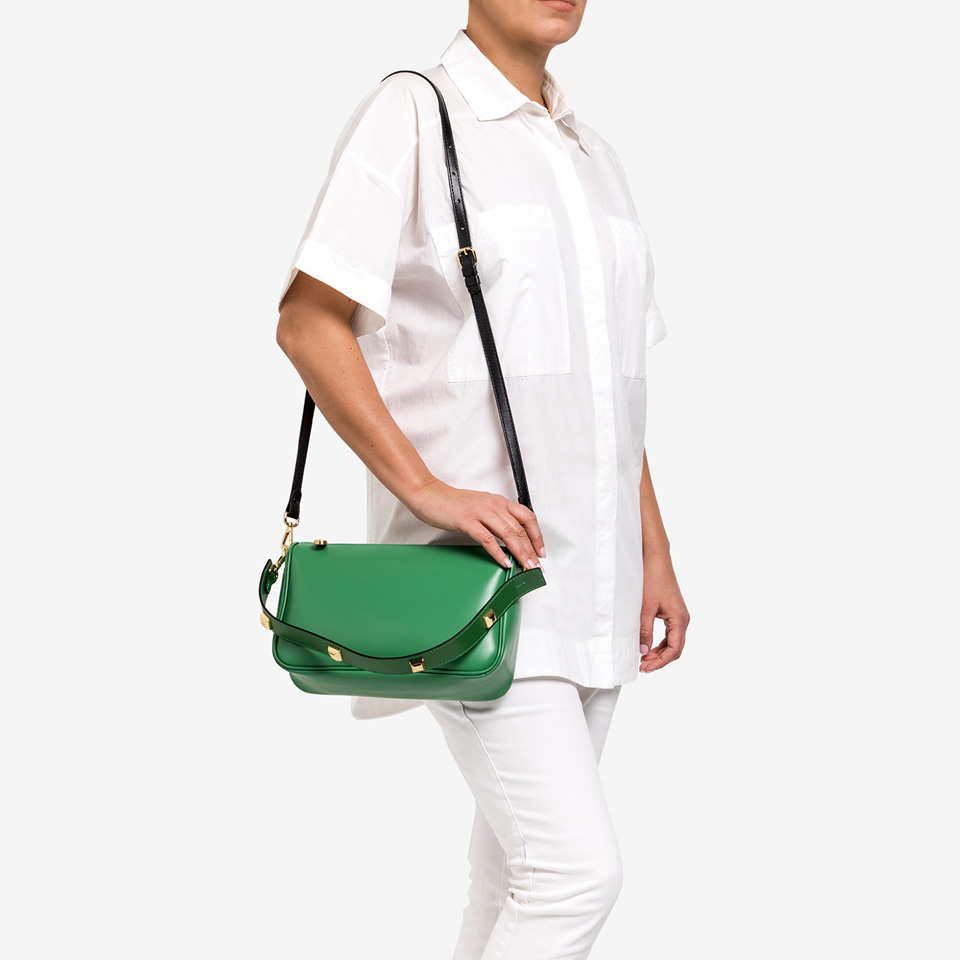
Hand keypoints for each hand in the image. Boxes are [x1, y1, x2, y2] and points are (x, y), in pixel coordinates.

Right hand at [406, 478, 544, 571]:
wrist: (430, 494)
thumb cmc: (453, 503)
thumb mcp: (481, 507)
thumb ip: (496, 519)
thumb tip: (510, 538)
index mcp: (499, 501)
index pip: (527, 517)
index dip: (537, 536)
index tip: (541, 551)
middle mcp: (493, 505)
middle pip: (520, 529)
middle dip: (531, 550)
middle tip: (536, 566)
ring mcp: (480, 512)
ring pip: (508, 534)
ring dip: (520, 553)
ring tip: (526, 566)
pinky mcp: (467, 520)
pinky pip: (487, 539)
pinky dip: (498, 552)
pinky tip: (504, 562)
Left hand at [638, 552, 688, 672]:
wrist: (656, 560)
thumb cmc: (652, 579)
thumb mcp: (645, 608)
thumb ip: (644, 631)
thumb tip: (643, 652)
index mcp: (679, 619)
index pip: (674, 649)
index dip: (660, 662)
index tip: (645, 667)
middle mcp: (683, 619)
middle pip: (675, 649)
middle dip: (660, 660)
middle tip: (642, 666)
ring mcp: (679, 616)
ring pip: (673, 642)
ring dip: (660, 653)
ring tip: (644, 659)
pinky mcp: (673, 612)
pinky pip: (670, 634)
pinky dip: (660, 643)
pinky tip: (649, 647)